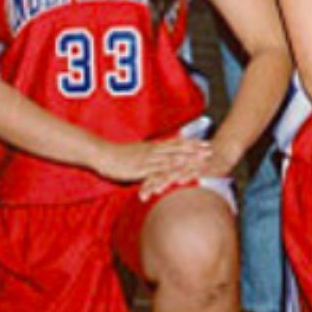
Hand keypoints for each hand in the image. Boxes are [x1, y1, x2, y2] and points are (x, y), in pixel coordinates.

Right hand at [94, 136, 210, 185]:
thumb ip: (145, 158)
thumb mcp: (133, 155)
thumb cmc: (114, 157)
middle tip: (210, 149)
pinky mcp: (141, 168)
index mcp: (151, 147)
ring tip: (202, 158)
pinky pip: (158, 169)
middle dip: (194, 149)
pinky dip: (171, 168)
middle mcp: (152, 151)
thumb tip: (153, 162)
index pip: (174, 144)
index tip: (204, 143)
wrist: (100, 155)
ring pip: (172, 156)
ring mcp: (147, 159)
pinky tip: (181, 169)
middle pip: (177, 148)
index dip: (190, 143)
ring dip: (188, 156)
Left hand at [136, 135, 245, 198]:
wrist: (224, 148)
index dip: (147, 183)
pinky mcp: (203, 164)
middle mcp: (180, 162)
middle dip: (152, 185)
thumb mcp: (189, 168)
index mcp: (174, 162)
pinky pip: (194, 170)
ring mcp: (191, 162)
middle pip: (163, 173)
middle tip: (142, 196)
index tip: (139, 196)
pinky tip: (180, 181)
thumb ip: (178, 178)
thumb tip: (169, 192)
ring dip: (166, 181)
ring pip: (176, 172)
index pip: (157, 173)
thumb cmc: (205, 161)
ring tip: (157, 190)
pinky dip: (187, 175)